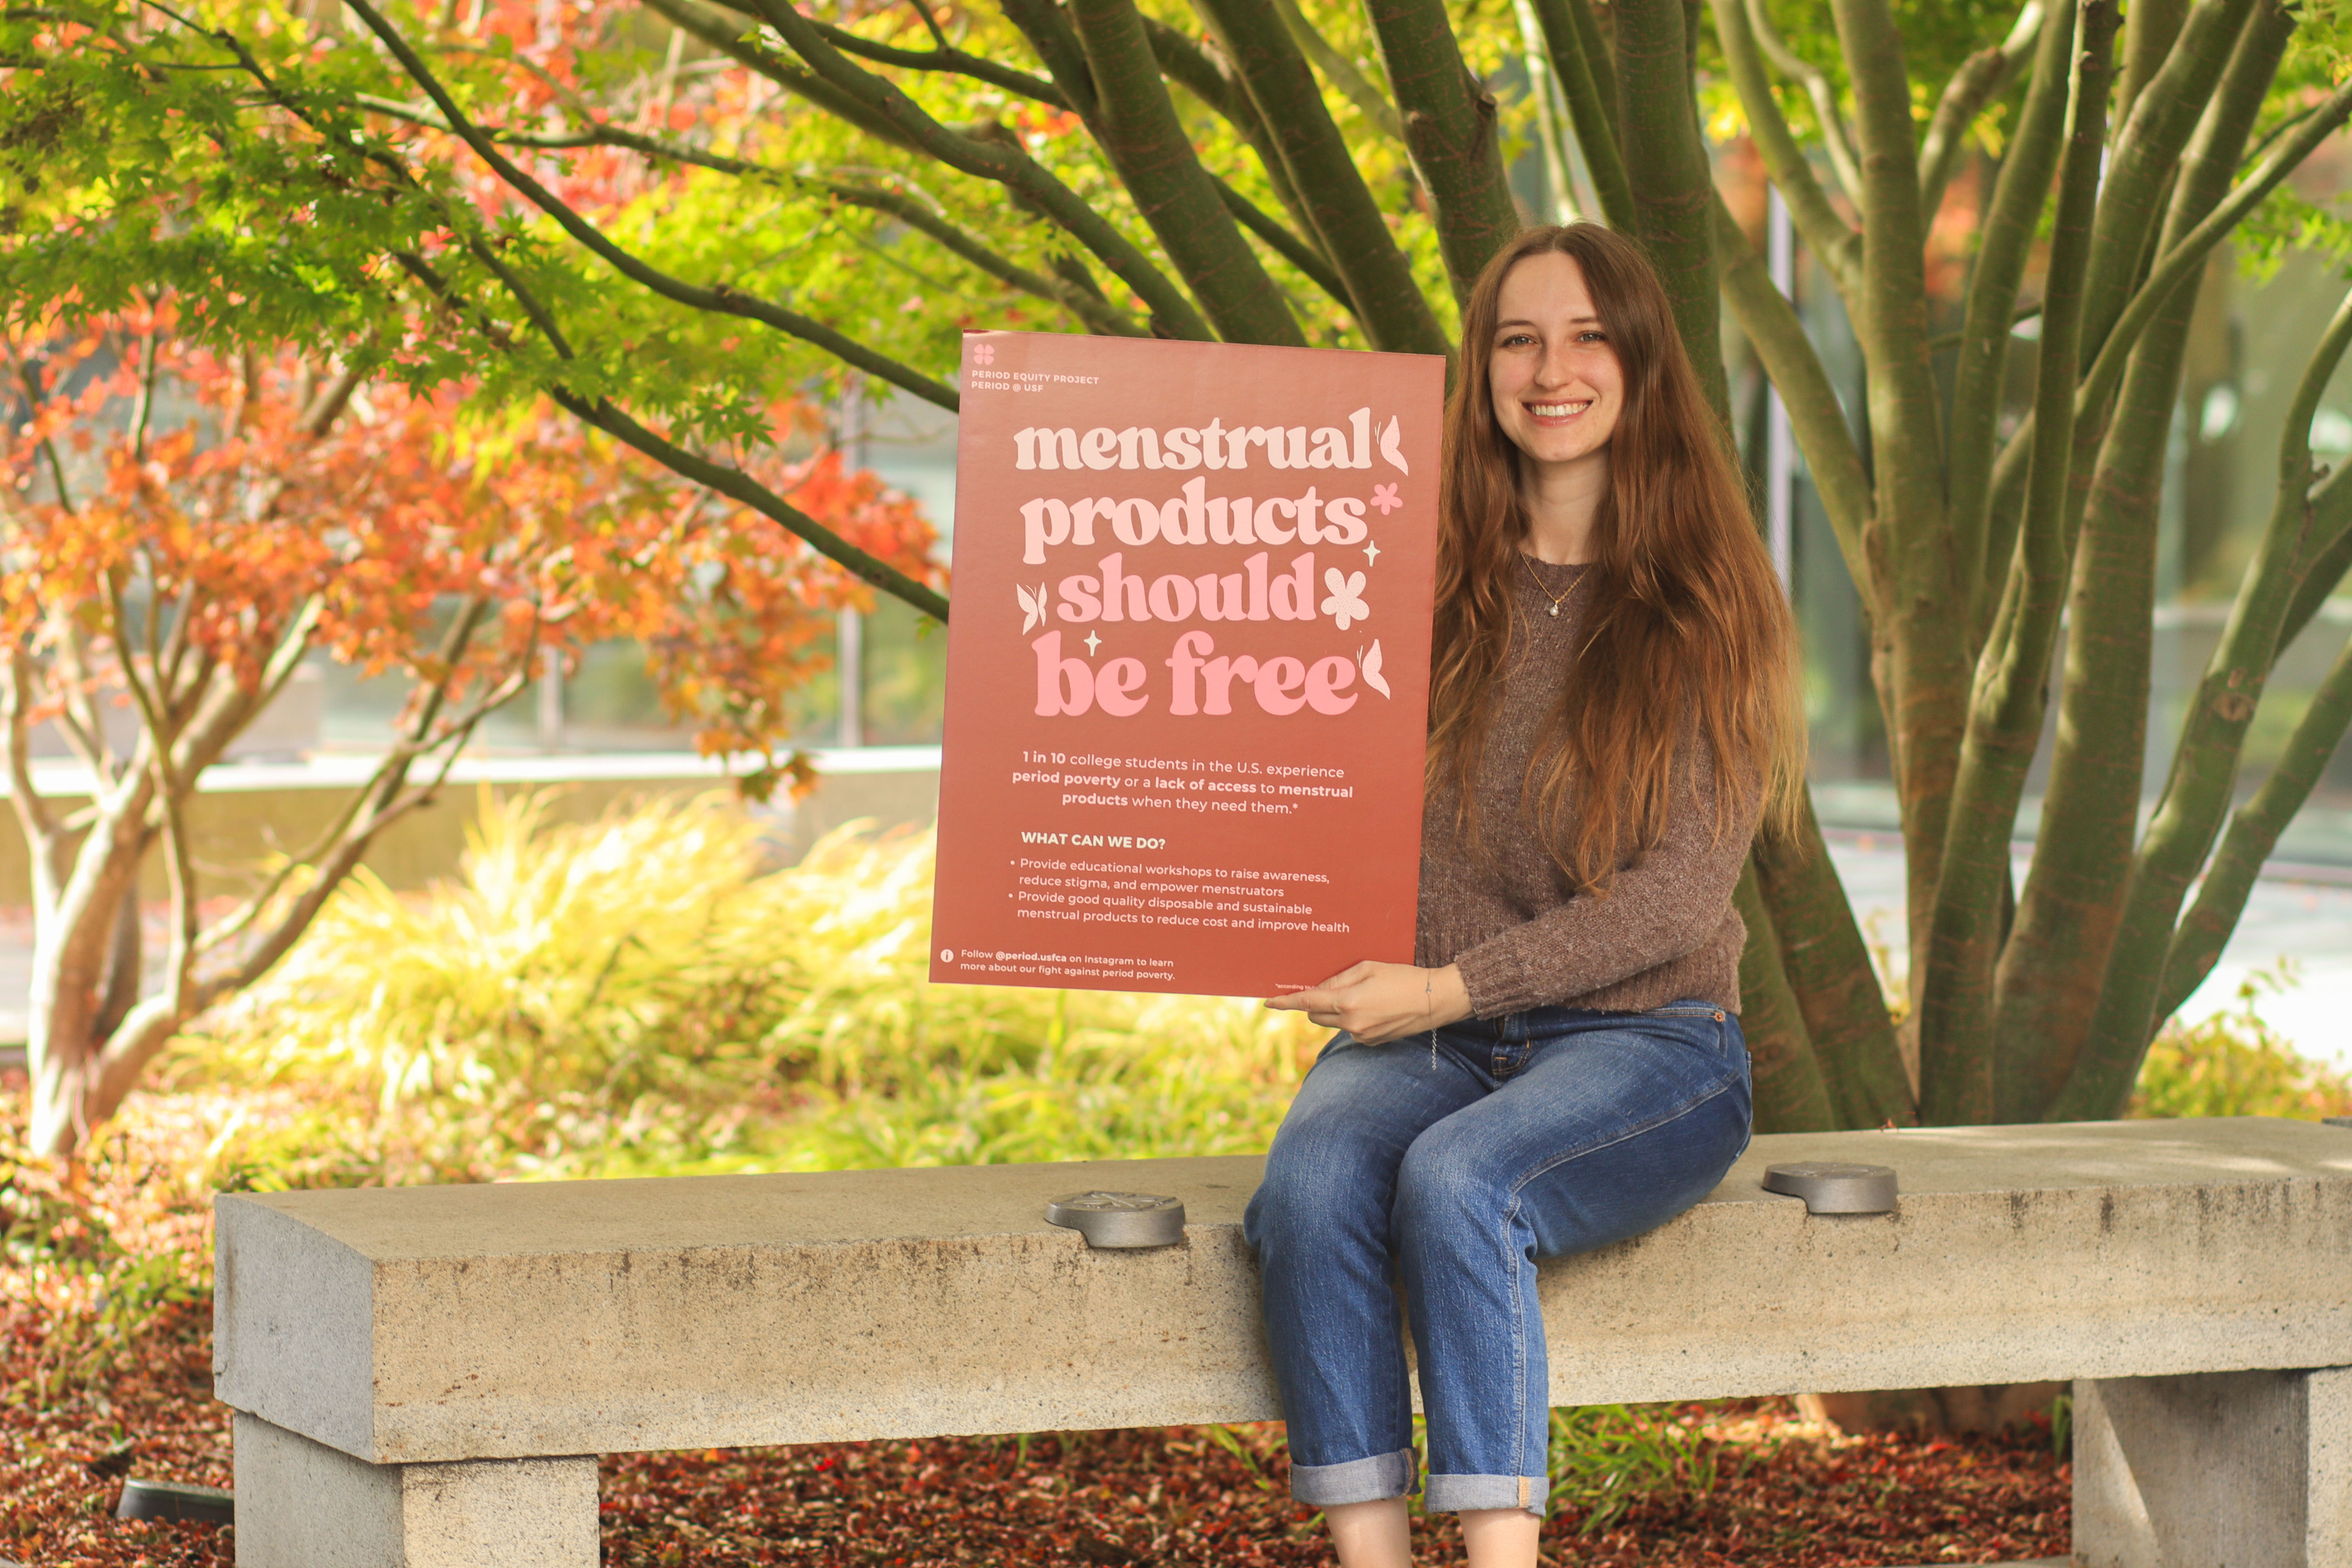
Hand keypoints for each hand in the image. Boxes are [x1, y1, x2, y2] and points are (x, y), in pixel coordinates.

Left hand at [1265, 961, 1471, 1044]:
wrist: (1434, 1000)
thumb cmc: (1402, 977)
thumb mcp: (1368, 968)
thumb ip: (1338, 980)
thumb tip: (1317, 989)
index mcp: (1348, 1002)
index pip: (1307, 1002)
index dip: (1286, 1002)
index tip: (1269, 1002)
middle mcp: (1351, 1024)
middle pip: (1316, 1015)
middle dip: (1315, 1003)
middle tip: (1330, 988)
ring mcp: (1361, 1036)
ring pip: (1333, 1024)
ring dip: (1336, 1011)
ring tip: (1362, 996)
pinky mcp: (1371, 1043)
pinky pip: (1350, 1030)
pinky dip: (1352, 1020)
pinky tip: (1373, 1007)